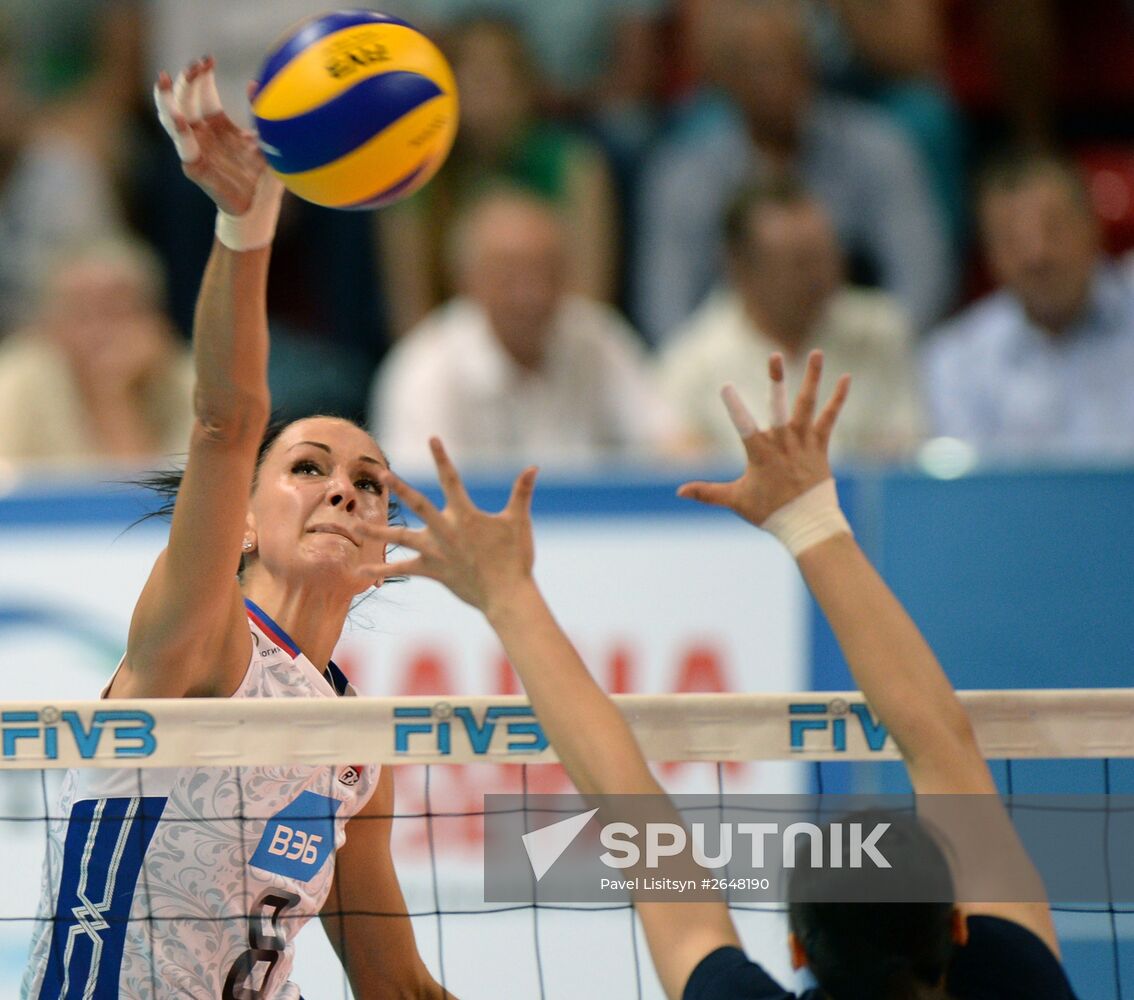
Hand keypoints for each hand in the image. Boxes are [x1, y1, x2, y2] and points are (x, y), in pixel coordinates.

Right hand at [154, 57, 273, 215]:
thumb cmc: (264, 174)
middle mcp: (202, 133)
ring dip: (167, 98)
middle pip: (184, 100)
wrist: (261, 207)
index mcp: (217, 123)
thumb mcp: (267, 140)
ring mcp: (195, 149)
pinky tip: (180, 119)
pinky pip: (184, 148)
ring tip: (165, 79)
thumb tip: (256, 84)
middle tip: (195, 64)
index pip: (202, 92)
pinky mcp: (195, 167)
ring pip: (172, 119)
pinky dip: (180, 133)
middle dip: (186, 79)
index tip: (208, 59)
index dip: (202, 74)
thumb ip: (260, 113)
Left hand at [360, 438, 538, 615]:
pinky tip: (360, 570)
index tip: (432, 439)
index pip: (451, 480)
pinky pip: (403, 569)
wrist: (506, 595)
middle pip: (417, 504)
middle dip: (399, 486)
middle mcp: (445, 531)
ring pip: (401, 536)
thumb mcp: (518, 522)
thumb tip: (533, 467)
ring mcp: (436, 551)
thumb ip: (522, 492)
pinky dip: (382, 569)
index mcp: (465, 515)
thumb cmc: (515, 558)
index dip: (442, 458)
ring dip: (377, 529)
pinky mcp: (432, 571)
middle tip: (381, 472)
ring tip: (355, 523)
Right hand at [677, 350, 849, 526]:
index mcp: (761, 454)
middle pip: (779, 407)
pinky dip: (838, 399)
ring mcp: (804, 443)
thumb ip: (707, 493)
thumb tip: (678, 491)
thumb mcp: (735, 501)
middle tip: (775, 355)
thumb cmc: (770, 513)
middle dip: (776, 381)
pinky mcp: (820, 446)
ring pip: (808, 405)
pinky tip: (845, 378)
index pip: (744, 427)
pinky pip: (830, 418)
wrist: (808, 525)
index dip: (734, 407)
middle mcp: (783, 444)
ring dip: (812, 378)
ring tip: (817, 352)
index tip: (725, 386)